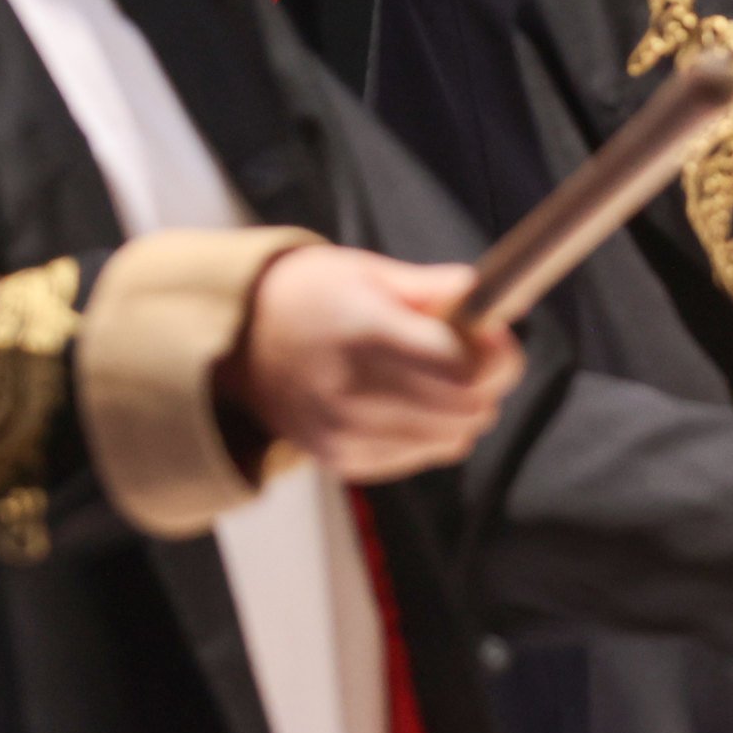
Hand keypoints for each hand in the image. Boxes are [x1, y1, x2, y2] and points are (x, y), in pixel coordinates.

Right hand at [219, 246, 521, 482]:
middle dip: (488, 380)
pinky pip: (421, 455)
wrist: (237, 344)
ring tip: (435, 374)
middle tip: (472, 351)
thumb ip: (432, 287)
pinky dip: (431, 430)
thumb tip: (490, 296)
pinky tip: (407, 399)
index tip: (491, 331)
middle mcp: (353, 393)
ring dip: (462, 408)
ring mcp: (346, 434)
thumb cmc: (307, 297)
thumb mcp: (366, 272)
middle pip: (468, 409)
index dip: (495, 353)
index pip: (463, 369)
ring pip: (453, 439)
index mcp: (363, 335)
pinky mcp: (343, 460)